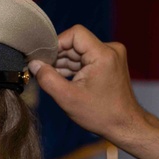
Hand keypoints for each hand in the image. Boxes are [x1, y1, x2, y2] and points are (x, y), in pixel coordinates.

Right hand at [28, 24, 146, 141]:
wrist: (124, 125)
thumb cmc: (101, 114)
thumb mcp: (67, 98)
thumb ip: (47, 78)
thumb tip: (33, 64)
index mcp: (103, 54)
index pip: (75, 33)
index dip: (56, 44)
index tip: (44, 59)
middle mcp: (110, 50)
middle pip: (76, 43)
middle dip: (58, 56)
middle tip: (44, 72)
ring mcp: (111, 56)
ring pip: (79, 51)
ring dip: (65, 63)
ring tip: (53, 79)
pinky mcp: (109, 63)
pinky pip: (86, 58)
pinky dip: (74, 68)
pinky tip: (64, 80)